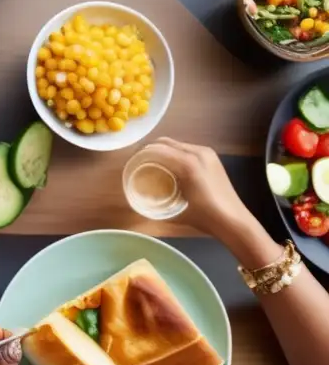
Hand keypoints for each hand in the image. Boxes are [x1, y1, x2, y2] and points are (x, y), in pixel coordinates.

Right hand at [135, 138, 253, 243]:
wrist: (234, 221)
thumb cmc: (205, 217)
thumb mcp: (177, 208)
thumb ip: (157, 200)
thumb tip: (139, 199)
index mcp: (187, 163)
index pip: (156, 149)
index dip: (141, 154)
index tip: (131, 162)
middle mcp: (198, 152)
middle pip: (166, 143)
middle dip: (150, 150)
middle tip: (139, 162)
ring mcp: (207, 154)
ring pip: (176, 145)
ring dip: (162, 151)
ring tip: (152, 164)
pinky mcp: (212, 158)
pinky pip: (187, 149)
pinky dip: (175, 154)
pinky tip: (171, 167)